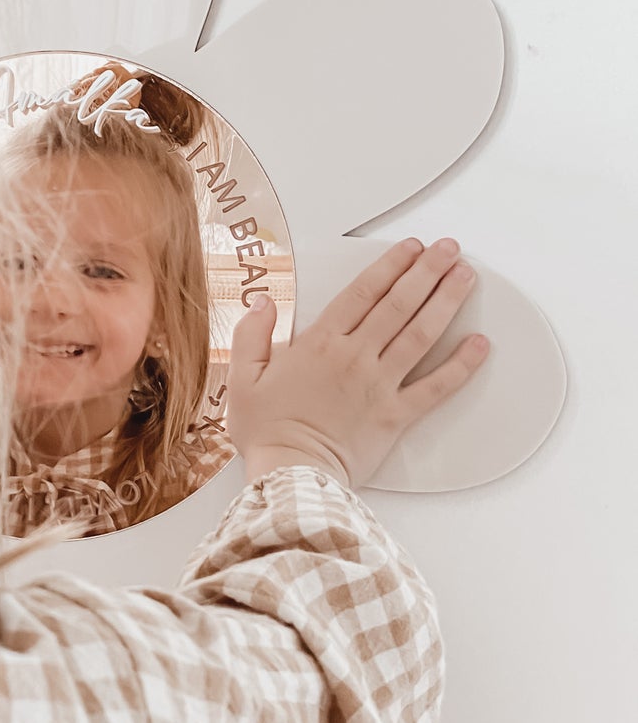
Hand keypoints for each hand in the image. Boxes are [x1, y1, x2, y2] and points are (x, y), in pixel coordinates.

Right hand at [226, 237, 489, 487]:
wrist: (291, 474)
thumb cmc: (267, 432)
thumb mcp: (243, 379)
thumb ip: (251, 335)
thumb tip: (262, 303)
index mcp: (320, 344)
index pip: (363, 291)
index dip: (390, 265)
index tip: (410, 248)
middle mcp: (355, 357)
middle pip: (398, 303)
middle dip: (427, 271)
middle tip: (448, 249)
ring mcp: (379, 384)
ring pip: (420, 333)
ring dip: (446, 301)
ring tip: (465, 277)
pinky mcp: (395, 414)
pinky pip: (436, 387)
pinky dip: (461, 365)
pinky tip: (479, 344)